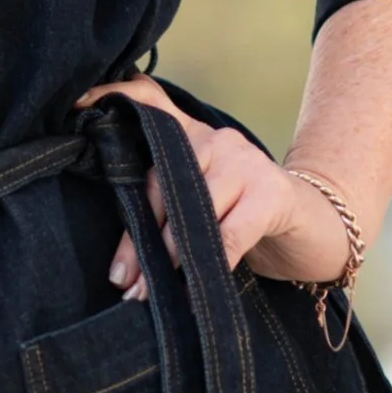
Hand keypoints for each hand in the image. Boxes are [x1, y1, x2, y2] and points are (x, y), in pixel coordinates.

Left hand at [82, 80, 352, 299]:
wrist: (318, 226)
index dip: (111, 97)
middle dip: (137, 239)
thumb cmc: (246, 219)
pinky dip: (209, 265)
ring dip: (167, 259)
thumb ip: (167, 208)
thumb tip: (119, 272)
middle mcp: (214, 139)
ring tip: (146, 295)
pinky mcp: (271, 193)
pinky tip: (195, 291)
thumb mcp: (203, 204)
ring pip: (191, 211)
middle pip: (159, 183)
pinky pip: (229, 234)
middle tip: (122, 282)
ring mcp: (244, 162)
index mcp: (192, 136)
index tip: (74, 105)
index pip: (149, 102)